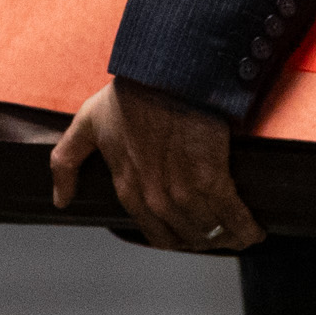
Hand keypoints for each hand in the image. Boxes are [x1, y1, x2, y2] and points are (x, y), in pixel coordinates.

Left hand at [50, 77, 263, 252]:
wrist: (165, 74)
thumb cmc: (129, 95)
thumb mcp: (86, 125)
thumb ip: (66, 162)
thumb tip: (60, 199)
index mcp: (128, 190)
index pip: (155, 234)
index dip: (176, 237)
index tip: (191, 233)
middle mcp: (155, 199)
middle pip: (187, 238)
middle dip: (204, 240)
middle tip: (220, 234)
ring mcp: (184, 193)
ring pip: (211, 233)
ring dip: (228, 239)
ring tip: (242, 235)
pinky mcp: (212, 180)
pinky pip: (233, 217)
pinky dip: (246, 228)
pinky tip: (255, 230)